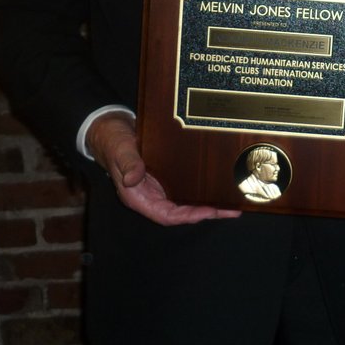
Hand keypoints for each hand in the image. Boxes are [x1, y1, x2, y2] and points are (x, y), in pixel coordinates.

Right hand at [86, 112, 240, 224]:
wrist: (112, 128)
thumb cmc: (113, 141)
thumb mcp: (120, 150)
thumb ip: (128, 164)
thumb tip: (133, 179)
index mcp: (138, 197)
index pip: (166, 215)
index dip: (187, 216)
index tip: (208, 212)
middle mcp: (152, 195)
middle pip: (182, 212)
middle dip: (207, 212)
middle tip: (232, 209)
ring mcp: (160, 186)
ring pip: (187, 201)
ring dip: (208, 203)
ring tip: (233, 202)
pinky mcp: (167, 175)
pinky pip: (186, 186)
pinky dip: (202, 188)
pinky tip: (218, 185)